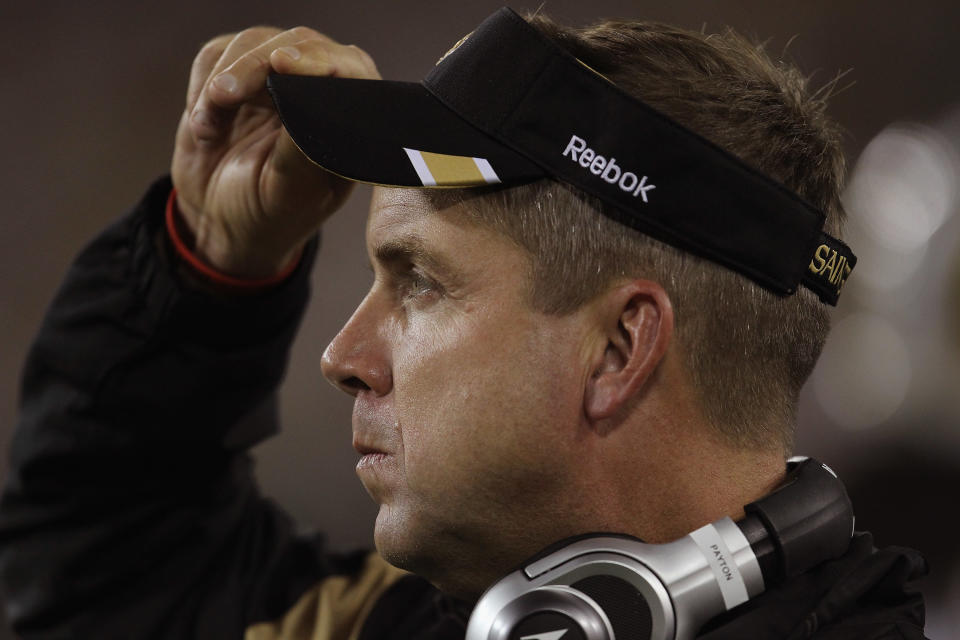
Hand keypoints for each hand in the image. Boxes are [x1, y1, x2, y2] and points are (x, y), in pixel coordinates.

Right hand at [171, 27, 379, 277]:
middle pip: (298, 46)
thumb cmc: (267, 215)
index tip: (283, 65)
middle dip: (255, 66)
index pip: (351, 72)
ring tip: (209, 128)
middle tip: (222, 96)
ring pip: (253, 43)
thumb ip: (302, 149)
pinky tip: (206, 126)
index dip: (321, 61)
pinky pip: (217, 56)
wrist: (218, 221)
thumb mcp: (288, 193)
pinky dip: (202, 88)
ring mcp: (279, 80)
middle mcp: (320, 94)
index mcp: (348, 124)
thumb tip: (308, 101)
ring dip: (223, 83)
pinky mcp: (238, 74)